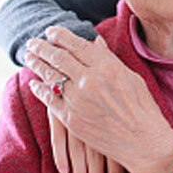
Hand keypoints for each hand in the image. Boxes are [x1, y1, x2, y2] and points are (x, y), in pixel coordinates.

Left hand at [27, 26, 172, 172]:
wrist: (143, 142)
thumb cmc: (143, 109)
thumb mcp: (131, 77)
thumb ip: (109, 59)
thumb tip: (95, 41)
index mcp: (107, 67)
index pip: (77, 45)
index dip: (60, 36)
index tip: (50, 31)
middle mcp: (89, 80)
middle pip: (58, 57)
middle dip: (42, 47)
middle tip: (32, 42)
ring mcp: (78, 100)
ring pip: (50, 76)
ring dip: (37, 64)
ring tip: (29, 57)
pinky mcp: (71, 119)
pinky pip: (50, 100)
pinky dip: (40, 90)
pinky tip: (34, 84)